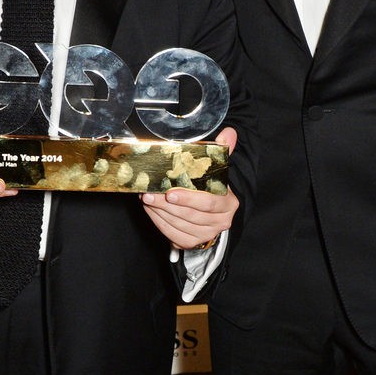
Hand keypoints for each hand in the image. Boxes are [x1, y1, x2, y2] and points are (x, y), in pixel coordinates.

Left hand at [140, 128, 239, 250]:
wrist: (213, 214)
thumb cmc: (211, 188)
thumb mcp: (218, 169)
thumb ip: (222, 151)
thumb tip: (229, 132)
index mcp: (228, 204)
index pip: (209, 203)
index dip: (189, 198)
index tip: (169, 192)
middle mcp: (220, 222)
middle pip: (190, 215)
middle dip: (166, 205)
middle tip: (149, 193)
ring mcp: (206, 235)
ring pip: (179, 225)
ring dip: (159, 212)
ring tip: (146, 198)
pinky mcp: (192, 242)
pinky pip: (172, 234)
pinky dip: (158, 222)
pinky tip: (150, 210)